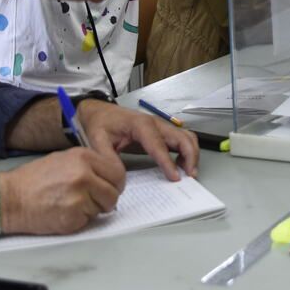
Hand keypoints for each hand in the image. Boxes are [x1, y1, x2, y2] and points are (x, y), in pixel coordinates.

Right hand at [0, 146, 124, 234]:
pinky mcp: (73, 216)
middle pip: (114, 192)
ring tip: (70, 204)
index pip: (117, 172)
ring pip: (102, 208)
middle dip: (106, 199)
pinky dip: (78, 220)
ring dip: (91, 210)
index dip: (115, 183)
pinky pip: (88, 221)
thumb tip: (108, 178)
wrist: (10, 198)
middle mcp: (84, 175)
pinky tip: (62, 212)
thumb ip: (88, 166)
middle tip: (92, 201)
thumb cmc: (34, 180)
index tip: (109, 188)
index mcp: (83, 157)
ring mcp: (80, 196)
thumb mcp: (64, 160)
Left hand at [80, 98, 198, 179]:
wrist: (99, 112)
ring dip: (192, 154)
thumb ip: (107, 158)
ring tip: (189, 172)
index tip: (175, 178)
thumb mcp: (97, 140)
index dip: (168, 162)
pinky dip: (187, 152)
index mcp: (140, 125)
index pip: (159, 145)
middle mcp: (155, 123)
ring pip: (186, 137)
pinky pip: (181, 140)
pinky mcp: (161, 132)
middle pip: (182, 137)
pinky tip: (182, 165)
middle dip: (190, 156)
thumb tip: (119, 177)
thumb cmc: (100, 124)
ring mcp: (160, 126)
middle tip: (190, 176)